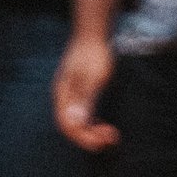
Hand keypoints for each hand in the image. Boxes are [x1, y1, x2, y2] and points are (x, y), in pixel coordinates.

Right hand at [55, 36, 120, 150]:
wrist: (93, 35)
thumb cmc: (94, 54)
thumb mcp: (93, 77)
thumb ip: (85, 99)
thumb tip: (75, 122)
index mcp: (63, 96)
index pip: (69, 125)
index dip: (85, 137)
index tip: (103, 141)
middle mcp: (64, 99)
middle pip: (72, 127)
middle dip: (90, 137)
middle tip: (112, 140)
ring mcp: (71, 97)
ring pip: (78, 123)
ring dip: (92, 132)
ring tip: (111, 135)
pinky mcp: (80, 94)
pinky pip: (83, 116)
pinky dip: (93, 124)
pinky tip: (104, 126)